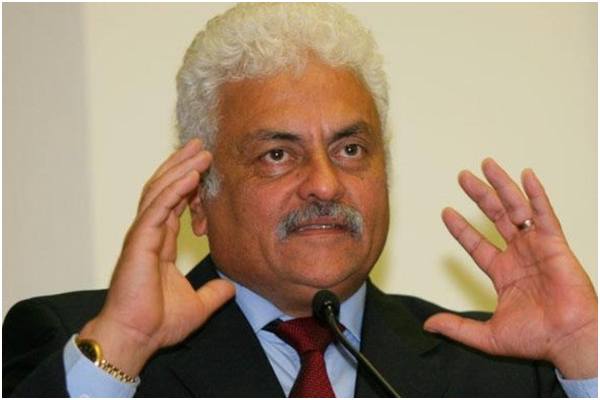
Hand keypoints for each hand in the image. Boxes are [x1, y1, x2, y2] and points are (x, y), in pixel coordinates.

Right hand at [79, 139, 234, 375]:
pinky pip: (158, 207)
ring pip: (160, 191)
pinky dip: (174, 189)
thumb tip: (230, 288)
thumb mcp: (198, 305)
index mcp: (160, 244)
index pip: (174, 205)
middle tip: (201, 146)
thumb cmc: (157, 323)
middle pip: (165, 189)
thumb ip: (213, 293)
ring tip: (200, 151)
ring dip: (180, 168)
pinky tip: (190, 174)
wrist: (136, 338)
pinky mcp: (139, 240)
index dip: (188, 185)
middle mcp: (149, 234)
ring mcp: (142, 235)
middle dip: (183, 165)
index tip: (204, 168)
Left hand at [424, 158, 596, 378]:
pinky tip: (526, 175)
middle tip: (463, 176)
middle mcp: (518, 255)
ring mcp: (537, 247)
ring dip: (502, 186)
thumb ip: (457, 327)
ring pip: (516, 208)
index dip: (461, 228)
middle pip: (494, 217)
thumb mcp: (487, 335)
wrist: (568, 341)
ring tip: (486, 165)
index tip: (446, 211)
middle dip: (479, 195)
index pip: (476, 243)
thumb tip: (429, 325)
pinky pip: (545, 214)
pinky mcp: (556, 244)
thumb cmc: (536, 339)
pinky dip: (536, 194)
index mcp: (503, 272)